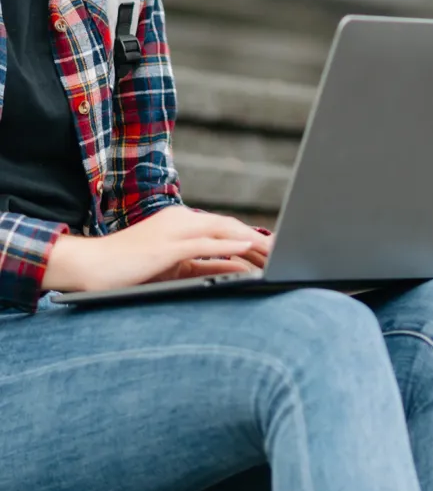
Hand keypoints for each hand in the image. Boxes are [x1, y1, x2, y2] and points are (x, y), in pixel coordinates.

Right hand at [43, 207, 272, 292]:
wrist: (91, 266)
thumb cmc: (130, 269)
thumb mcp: (173, 267)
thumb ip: (202, 265)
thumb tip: (234, 270)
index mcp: (181, 223)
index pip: (223, 227)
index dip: (249, 236)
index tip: (272, 248)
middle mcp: (180, 220)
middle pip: (228, 226)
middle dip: (256, 238)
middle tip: (282, 250)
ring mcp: (173, 231)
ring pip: (220, 231)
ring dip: (250, 241)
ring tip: (274, 251)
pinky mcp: (166, 246)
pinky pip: (203, 244)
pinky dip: (227, 245)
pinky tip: (246, 248)